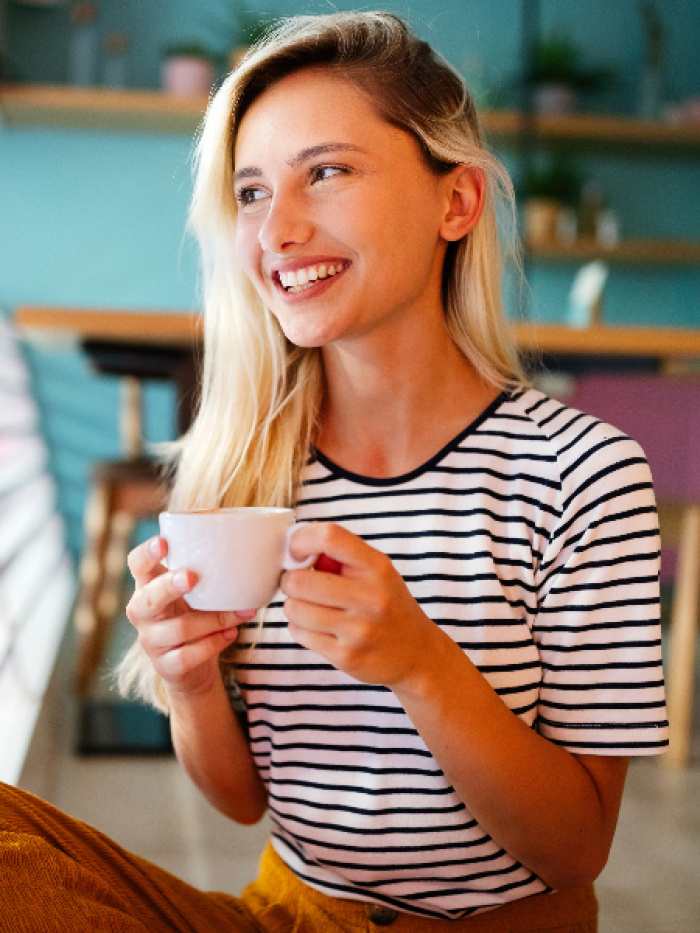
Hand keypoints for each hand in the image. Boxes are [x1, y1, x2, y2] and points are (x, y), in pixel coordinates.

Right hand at [126, 536, 254, 698]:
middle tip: (191, 576)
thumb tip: (249, 549)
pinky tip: (231, 634)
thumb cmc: (194, 617)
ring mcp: (150, 641)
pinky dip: (213, 644)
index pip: (137, 565)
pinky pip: (188, 655)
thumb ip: (207, 573)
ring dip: (214, 619)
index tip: (163, 541)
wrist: (192, 668)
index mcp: (148, 586)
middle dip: (169, 586)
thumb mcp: (196, 593)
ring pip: (178, 629)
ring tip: (242, 612)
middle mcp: (142, 613)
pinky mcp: (164, 666)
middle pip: (149, 598)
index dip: (146, 553)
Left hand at [281, 523, 436, 686]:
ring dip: (294, 606)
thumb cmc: (388, 605)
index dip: (301, 540)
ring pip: (294, 609)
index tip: (296, 550)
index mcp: (377, 567)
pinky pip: (298, 633)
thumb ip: (338, 554)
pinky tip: (319, 627)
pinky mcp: (346, 656)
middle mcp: (370, 597)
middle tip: (300, 584)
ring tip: (311, 607)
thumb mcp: (375, 571)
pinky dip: (300, 628)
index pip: (330, 537)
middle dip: (290, 580)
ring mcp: (359, 630)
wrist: (417, 654)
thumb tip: (293, 543)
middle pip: (300, 580)